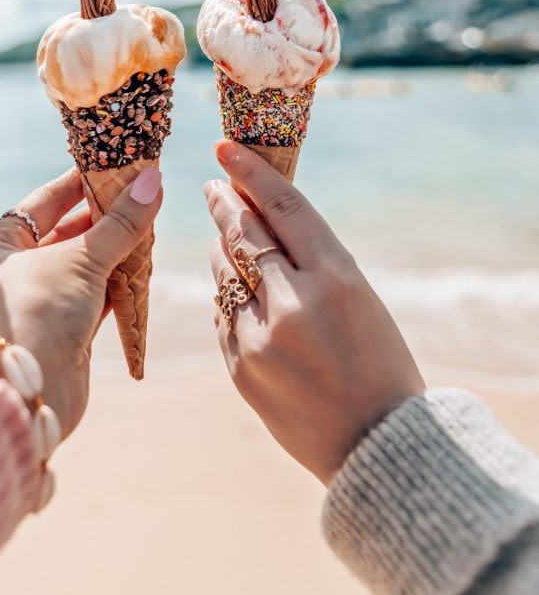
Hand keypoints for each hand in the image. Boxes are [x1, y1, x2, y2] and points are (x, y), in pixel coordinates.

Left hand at [0, 165, 162, 436]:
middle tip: (143, 194)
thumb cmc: (36, 314)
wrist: (24, 396)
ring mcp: (39, 304)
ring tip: (150, 225)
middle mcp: (13, 273)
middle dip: (105, 217)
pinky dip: (119, 284)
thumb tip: (153, 180)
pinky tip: (144, 268)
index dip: (79, 182)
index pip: (42, 202)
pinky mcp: (63, 333)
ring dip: (116, 250)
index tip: (113, 165)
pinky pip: (96, 297)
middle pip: (65, 234)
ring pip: (84, 267)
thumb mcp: (80, 259)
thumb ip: (119, 223)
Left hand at [205, 140, 423, 483]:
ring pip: (223, 273)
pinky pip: (221, 315)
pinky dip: (225, 296)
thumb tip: (256, 223)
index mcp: (337, 278)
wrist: (379, 445)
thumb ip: (311, 261)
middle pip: (244, 234)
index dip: (250, 172)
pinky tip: (231, 288)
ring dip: (221, 248)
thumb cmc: (380, 362)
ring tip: (224, 233)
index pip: (283, 207)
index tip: (224, 149)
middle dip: (225, 204)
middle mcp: (294, 304)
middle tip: (213, 185)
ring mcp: (261, 339)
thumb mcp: (360, 297)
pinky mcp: (240, 369)